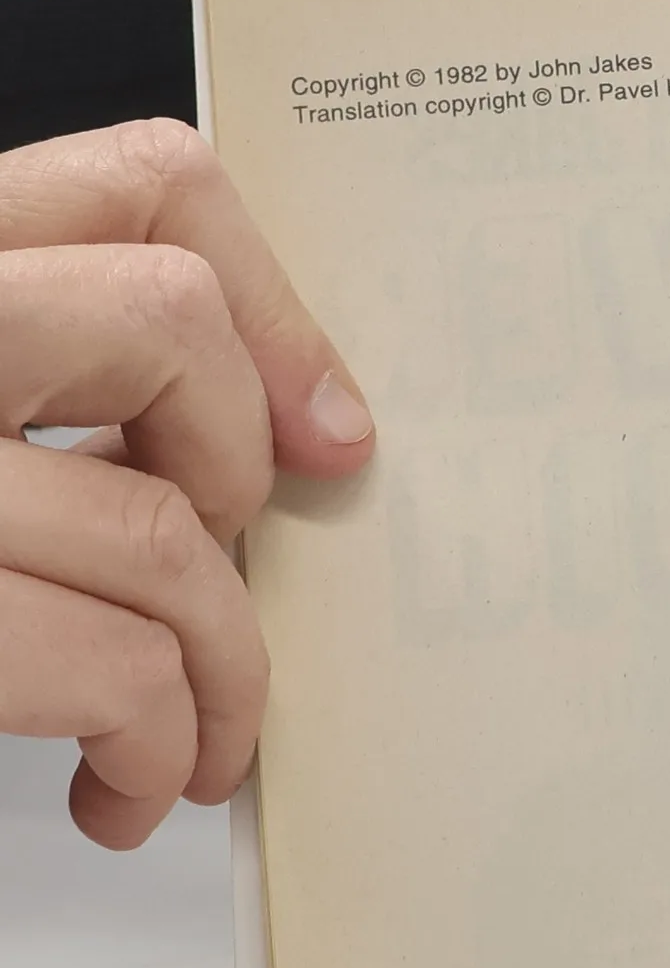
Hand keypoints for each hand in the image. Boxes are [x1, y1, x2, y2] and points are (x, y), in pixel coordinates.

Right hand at [0, 120, 374, 848]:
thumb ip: (53, 382)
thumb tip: (298, 432)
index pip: (140, 182)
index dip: (271, 306)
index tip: (318, 429)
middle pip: (165, 318)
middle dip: (237, 470)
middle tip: (212, 565)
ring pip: (157, 529)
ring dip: (219, 670)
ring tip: (191, 739)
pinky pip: (109, 666)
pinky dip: (156, 747)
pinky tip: (122, 786)